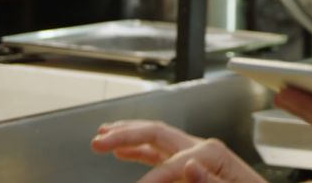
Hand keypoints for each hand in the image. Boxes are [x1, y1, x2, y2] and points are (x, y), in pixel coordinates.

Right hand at [91, 119, 267, 182]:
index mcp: (212, 153)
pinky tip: (123, 153)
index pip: (170, 163)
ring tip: (102, 137)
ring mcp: (195, 154)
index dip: (151, 180)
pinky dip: (138, 150)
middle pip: (157, 133)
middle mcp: (202, 148)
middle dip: (126, 134)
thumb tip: (188, 164)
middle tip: (99, 141)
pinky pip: (159, 153)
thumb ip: (212, 182)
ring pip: (154, 138)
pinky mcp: (192, 165)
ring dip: (127, 135)